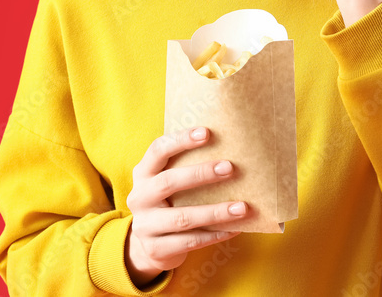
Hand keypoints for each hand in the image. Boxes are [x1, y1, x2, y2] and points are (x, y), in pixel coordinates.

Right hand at [125, 127, 245, 286]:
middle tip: (230, 167)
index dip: (181, 140)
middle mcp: (139, 197)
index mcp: (143, 173)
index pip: (158, 150)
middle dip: (200, 174)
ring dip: (215, 212)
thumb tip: (232, 144)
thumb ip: (186, 166)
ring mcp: (145, 225)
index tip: (207, 132)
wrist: (149, 245)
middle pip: (168, 182)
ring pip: (182, 218)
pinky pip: (191, 241)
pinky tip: (236, 229)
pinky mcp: (157, 249)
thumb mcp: (168, 181)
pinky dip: (215, 234)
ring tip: (242, 207)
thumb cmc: (169, 202)